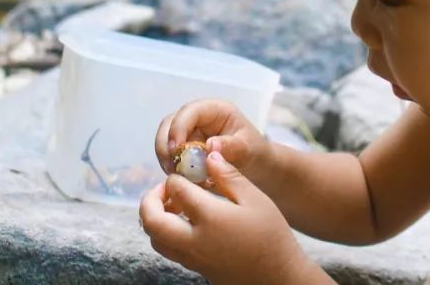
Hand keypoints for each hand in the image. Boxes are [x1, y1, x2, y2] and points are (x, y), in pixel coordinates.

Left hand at [139, 150, 315, 284]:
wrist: (279, 278)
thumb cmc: (272, 236)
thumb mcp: (256, 199)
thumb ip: (229, 176)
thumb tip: (210, 156)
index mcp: (209, 217)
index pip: (176, 190)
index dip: (177, 177)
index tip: (186, 173)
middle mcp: (193, 240)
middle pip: (151, 220)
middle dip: (150, 199)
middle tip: (166, 189)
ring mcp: (192, 258)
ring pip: (155, 239)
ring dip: (155, 219)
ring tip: (174, 206)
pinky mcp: (196, 269)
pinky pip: (168, 250)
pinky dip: (165, 234)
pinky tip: (185, 223)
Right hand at [154, 99, 271, 178]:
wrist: (257, 167)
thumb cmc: (255, 151)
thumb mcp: (248, 148)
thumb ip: (231, 146)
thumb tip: (210, 146)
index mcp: (214, 110)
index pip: (189, 111)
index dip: (178, 127)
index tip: (176, 150)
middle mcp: (197, 118)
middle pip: (169, 124)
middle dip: (166, 145)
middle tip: (171, 168)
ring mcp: (189, 133)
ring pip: (165, 140)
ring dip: (166, 159)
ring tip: (177, 177)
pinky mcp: (184, 149)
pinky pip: (170, 156)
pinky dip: (172, 168)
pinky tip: (183, 182)